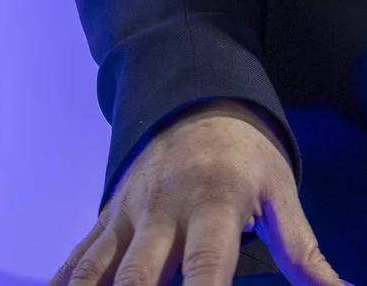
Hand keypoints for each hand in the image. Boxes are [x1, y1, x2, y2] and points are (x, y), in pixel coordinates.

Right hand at [53, 100, 345, 285]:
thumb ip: (303, 252)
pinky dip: (63, 285)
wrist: (197, 100)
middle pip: (138, 279)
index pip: (207, 269)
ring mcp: (127, 218)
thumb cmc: (247, 156)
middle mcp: (163, 214)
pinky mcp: (106, 221)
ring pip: (95, 273)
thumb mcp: (281, 193)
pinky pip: (76, 261)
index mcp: (213, 207)